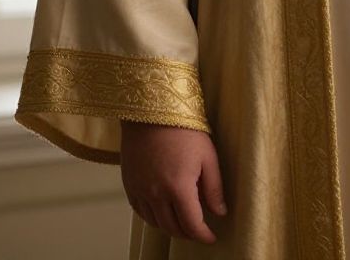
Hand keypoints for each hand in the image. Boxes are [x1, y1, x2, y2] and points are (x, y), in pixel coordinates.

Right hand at [120, 120, 227, 242]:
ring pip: (155, 222)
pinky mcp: (129, 183)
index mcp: (178, 187)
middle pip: (172, 227)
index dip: (203, 235)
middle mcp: (156, 193)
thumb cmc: (184, 129)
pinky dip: (153, 217)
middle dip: (188, 233)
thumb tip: (220, 213)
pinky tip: (163, 211)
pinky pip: (140, 211)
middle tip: (199, 230)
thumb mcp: (207, 155)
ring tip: (183, 222)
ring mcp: (140, 189)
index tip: (212, 238)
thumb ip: (214, 188)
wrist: (152, 109)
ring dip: (170, 227)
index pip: (192, 224)